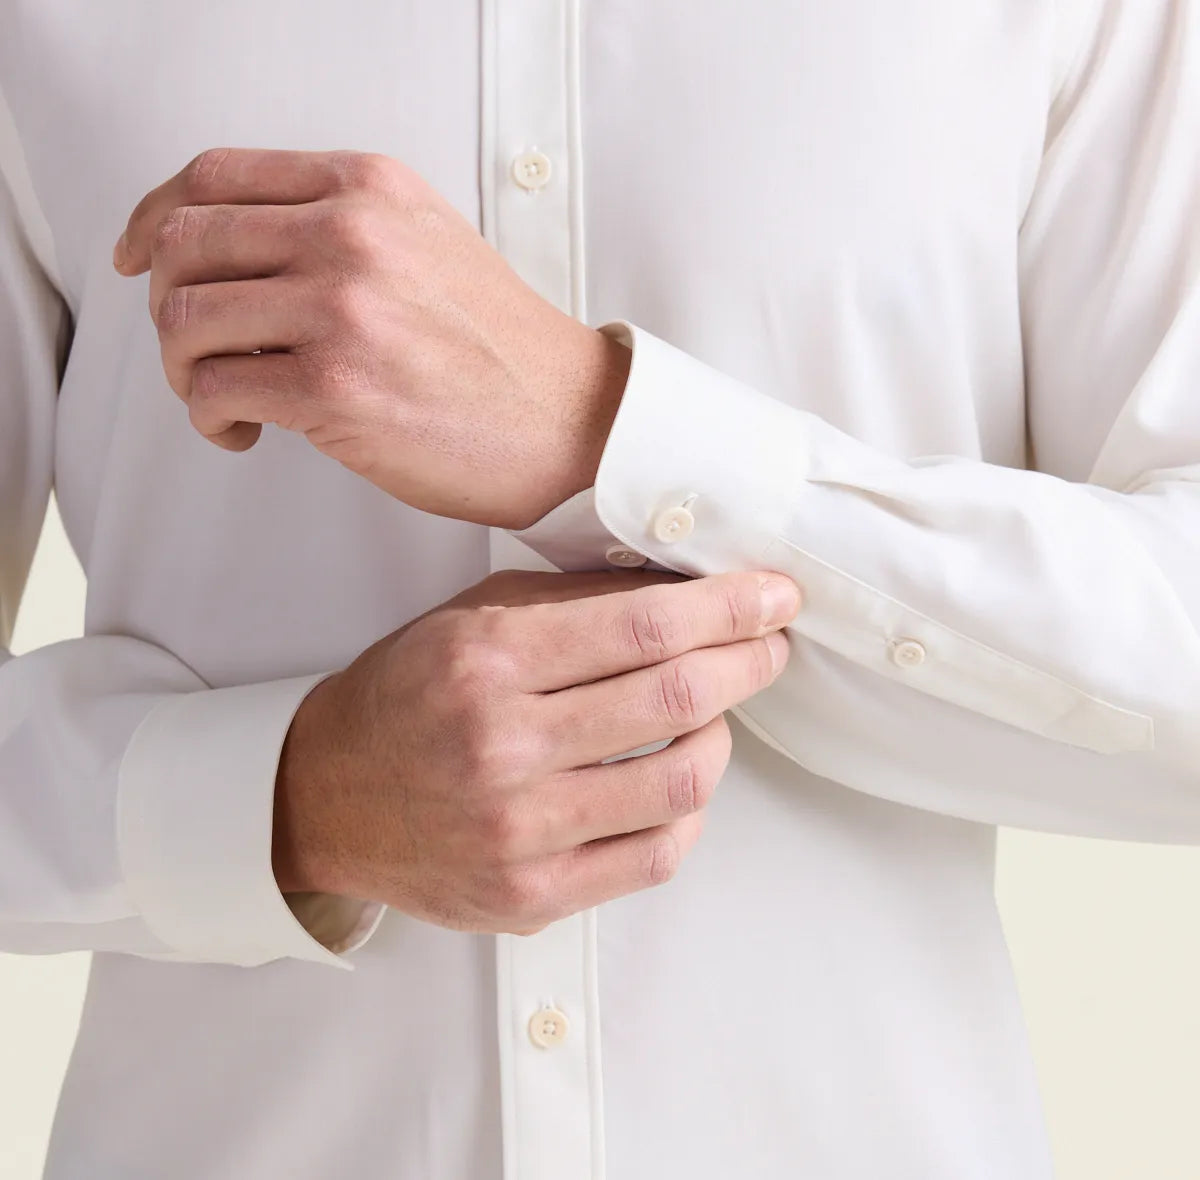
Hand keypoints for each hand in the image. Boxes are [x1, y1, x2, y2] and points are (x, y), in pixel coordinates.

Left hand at [113, 148, 630, 526]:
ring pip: (183, 318)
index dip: (152, 216)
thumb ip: (335, 219)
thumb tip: (223, 244)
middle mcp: (349, 234)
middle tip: (194, 346)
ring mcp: (341, 309)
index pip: (213, 174)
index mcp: (367, 185)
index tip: (136, 257)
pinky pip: (214, 389)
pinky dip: (209, 417)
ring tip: (221, 395)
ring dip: (182, 368)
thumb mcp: (423, 237)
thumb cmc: (495, 341)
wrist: (565, 417)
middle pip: (183, 243)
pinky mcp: (334, 388)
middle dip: (165, 302)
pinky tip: (245, 430)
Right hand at [271, 566, 799, 932]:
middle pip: (673, 699)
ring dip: (724, 735)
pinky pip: (655, 855)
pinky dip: (688, 810)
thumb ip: (577, 599)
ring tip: (719, 710)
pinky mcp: (531, 895)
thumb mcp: (475, 617)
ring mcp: (519, 831)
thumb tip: (688, 584)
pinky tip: (681, 778)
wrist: (329, 797)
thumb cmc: (408, 694)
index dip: (727, 608)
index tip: (772, 595)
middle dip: (747, 661)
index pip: (643, 627)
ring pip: (680, 782)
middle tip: (770, 643)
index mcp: (488, 661)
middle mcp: (502, 746)